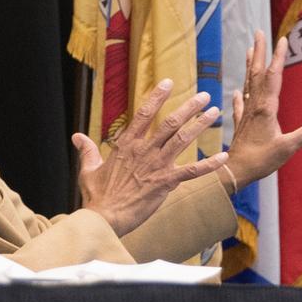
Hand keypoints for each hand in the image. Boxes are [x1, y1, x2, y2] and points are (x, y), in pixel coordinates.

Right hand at [71, 80, 220, 232]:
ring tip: (214, 113)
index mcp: (126, 145)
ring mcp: (156, 166)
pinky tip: (224, 156)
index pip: (144, 114)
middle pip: (170, 123)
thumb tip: (77, 136)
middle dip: (189, 107)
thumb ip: (87, 150)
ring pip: (182, 140)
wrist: (104, 218)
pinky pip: (191, 171)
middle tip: (204, 96)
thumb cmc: (96, 196)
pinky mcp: (165, 183)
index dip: (157, 96)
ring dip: (200, 125)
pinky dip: (209, 163)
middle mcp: (144, 151)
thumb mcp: (88, 169)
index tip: (169, 82)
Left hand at [222, 31, 301, 188]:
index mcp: (266, 109)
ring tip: (248, 51)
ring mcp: (246, 115)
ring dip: (250, 66)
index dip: (278, 58)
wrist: (233, 172)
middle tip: (258, 33)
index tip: (281, 39)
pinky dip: (240, 95)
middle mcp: (255, 107)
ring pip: (248, 85)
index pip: (273, 77)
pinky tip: (237, 91)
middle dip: (258, 52)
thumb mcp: (286, 149)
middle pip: (257, 74)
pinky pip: (241, 106)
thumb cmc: (259, 161)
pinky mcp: (242, 125)